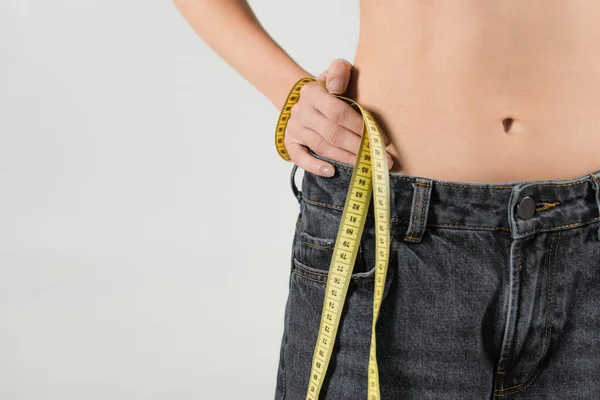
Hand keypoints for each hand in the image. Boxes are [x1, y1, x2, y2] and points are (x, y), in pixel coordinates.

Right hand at [284, 58, 393, 176]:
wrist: (305, 97)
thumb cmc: (329, 87)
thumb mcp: (336, 71)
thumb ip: (339, 71)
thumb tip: (336, 87)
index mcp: (312, 92)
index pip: (337, 112)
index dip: (360, 126)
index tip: (381, 137)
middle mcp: (301, 111)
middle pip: (333, 133)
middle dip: (358, 147)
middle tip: (379, 158)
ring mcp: (294, 128)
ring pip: (322, 147)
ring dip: (345, 158)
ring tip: (365, 164)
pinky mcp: (291, 143)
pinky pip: (299, 158)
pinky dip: (314, 166)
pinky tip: (331, 171)